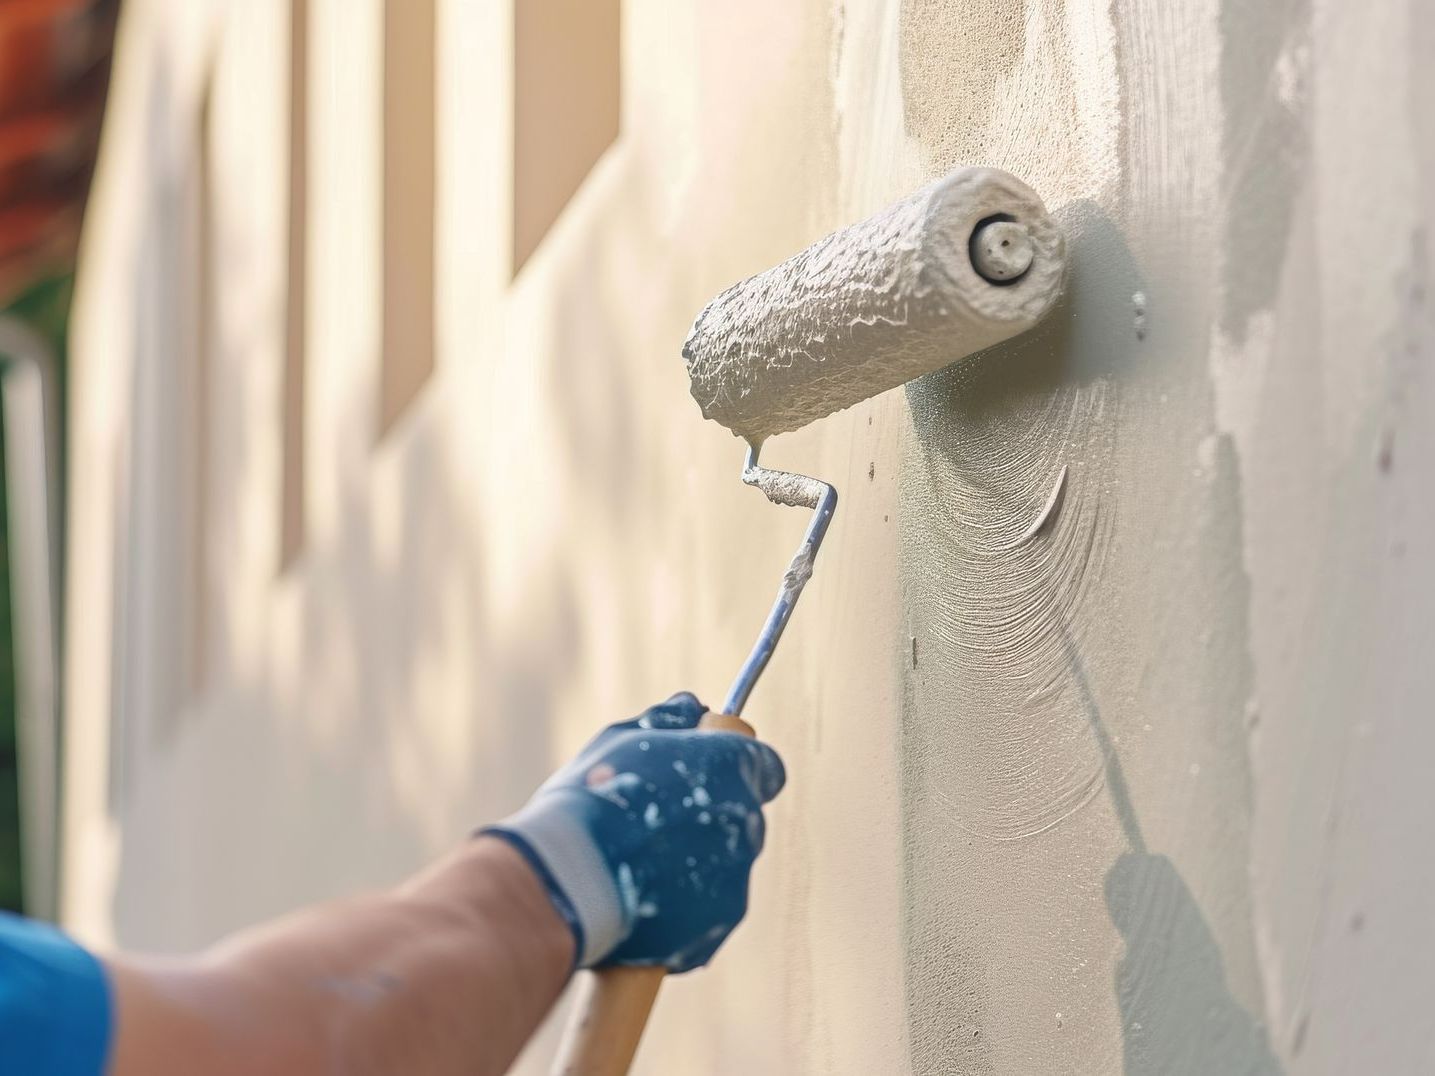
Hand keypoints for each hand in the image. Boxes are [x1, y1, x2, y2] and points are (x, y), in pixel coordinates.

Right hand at [483, 693, 785, 971]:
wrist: (566, 882)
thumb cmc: (589, 802)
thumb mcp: (620, 742)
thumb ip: (666, 722)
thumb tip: (692, 707)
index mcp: (731, 767)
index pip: (764, 764)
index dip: (733, 768)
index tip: (704, 774)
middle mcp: (747, 821)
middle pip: (742, 816)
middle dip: (708, 817)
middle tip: (654, 822)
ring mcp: (736, 878)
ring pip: (724, 867)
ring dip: (693, 864)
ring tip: (636, 865)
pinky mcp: (717, 926)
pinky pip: (706, 911)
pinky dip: (681, 908)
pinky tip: (639, 900)